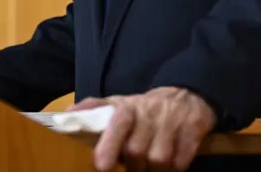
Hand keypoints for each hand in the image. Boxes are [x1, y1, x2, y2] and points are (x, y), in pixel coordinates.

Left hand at [68, 87, 216, 170]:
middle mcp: (149, 113)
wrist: (186, 96)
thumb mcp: (118, 103)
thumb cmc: (144, 108)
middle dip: (134, 166)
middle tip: (134, 167)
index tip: (102, 166)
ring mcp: (172, 122)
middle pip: (137, 151)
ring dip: (155, 169)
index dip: (109, 145)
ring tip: (152, 165)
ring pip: (159, 160)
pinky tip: (171, 161)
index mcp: (128, 107)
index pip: (118, 123)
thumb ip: (94, 108)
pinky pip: (181, 162)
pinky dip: (175, 167)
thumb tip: (67, 114)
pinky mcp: (193, 130)